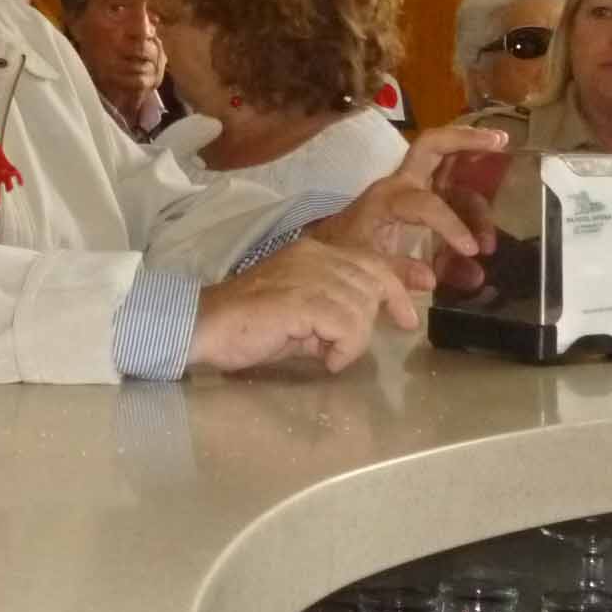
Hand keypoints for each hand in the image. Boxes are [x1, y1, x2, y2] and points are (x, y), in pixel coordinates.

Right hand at [187, 237, 418, 374]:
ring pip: (362, 308)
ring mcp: (311, 275)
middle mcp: (317, 256)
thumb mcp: (298, 313)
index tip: (407, 317)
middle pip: (374, 281)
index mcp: (314, 252)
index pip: (371, 260)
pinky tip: (323, 359)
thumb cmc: (245, 325)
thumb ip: (329, 313)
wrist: (204, 325)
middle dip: (378, 317)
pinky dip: (343, 350)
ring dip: (351, 340)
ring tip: (323, 352)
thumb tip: (355, 329)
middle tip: (361, 345)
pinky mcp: (305, 300)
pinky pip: (348, 326)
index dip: (396, 287)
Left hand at [306, 126, 505, 276]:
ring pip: (455, 186)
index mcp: (388, 197)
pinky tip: (474, 263)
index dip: (451, 225)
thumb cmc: (342, 254)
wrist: (326, 254)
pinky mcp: (422, 208)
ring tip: (488, 246)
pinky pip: (453, 208)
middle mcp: (404, 186)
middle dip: (467, 140)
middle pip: (436, 148)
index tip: (470, 251)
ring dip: (478, 210)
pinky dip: (468, 229)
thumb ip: (395, 273)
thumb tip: (430, 279)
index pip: (426, 203)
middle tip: (501, 141)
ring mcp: (415, 193)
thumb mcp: (364, 266)